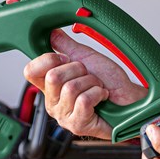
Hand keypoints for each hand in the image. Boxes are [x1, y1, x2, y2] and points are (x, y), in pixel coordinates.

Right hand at [23, 29, 147, 139]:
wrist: (129, 98)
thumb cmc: (109, 81)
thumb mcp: (86, 58)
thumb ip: (66, 46)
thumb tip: (51, 33)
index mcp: (50, 86)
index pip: (30, 71)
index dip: (48, 59)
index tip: (66, 58)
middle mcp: (53, 102)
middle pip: (53, 76)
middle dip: (78, 70)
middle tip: (89, 77)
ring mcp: (64, 115)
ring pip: (70, 88)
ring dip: (91, 83)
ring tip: (98, 88)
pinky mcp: (77, 125)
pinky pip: (83, 100)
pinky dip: (98, 94)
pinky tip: (101, 98)